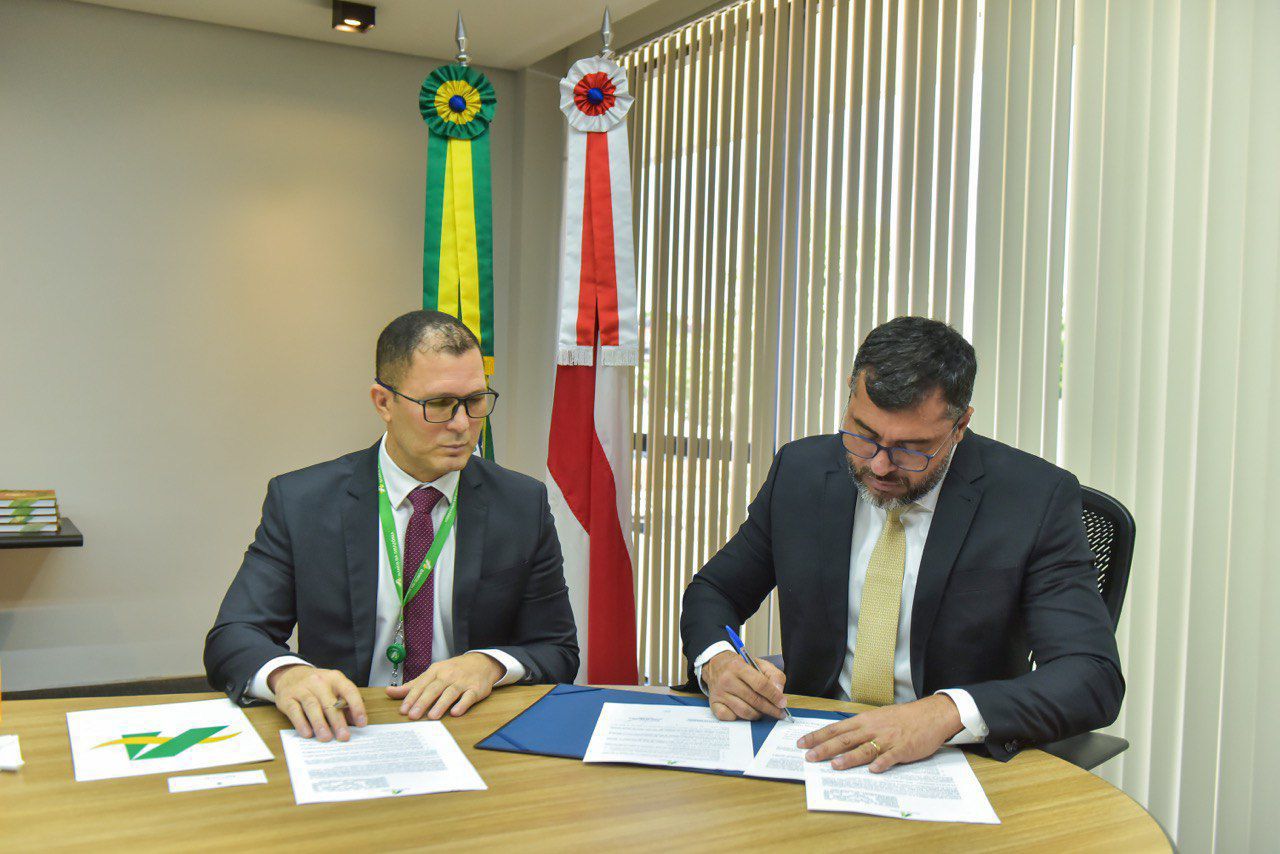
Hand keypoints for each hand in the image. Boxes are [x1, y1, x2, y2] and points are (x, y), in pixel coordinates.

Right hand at [269, 664, 366, 741]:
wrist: (290, 675)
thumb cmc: (317, 686)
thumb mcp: (333, 688)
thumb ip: (344, 703)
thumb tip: (356, 722)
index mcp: (335, 678)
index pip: (349, 691)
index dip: (357, 707)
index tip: (362, 724)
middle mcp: (319, 681)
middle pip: (330, 702)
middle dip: (338, 721)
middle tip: (343, 736)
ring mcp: (302, 689)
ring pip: (312, 706)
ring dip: (320, 724)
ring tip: (326, 738)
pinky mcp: (287, 698)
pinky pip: (294, 711)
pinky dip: (302, 723)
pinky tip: (308, 734)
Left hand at [385, 652, 504, 719]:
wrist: (481, 663)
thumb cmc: (453, 670)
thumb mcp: (432, 674)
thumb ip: (412, 685)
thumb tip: (389, 692)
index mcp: (436, 671)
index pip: (421, 685)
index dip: (412, 697)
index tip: (403, 710)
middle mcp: (448, 676)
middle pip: (434, 689)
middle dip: (423, 702)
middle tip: (413, 716)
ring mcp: (462, 682)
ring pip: (450, 693)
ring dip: (441, 704)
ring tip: (432, 716)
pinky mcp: (476, 689)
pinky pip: (469, 697)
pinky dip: (463, 704)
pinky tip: (456, 712)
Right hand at [702, 650, 787, 720]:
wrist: (716, 665)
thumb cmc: (740, 666)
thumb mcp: (759, 664)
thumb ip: (774, 675)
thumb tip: (779, 692)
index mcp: (739, 667)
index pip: (760, 684)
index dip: (774, 696)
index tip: (782, 703)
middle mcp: (727, 680)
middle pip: (754, 700)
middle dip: (770, 709)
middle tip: (779, 713)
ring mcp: (719, 693)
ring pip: (744, 711)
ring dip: (757, 714)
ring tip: (763, 711)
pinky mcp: (714, 704)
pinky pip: (729, 718)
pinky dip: (740, 718)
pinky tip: (745, 712)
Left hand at [797, 694, 963, 772]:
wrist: (930, 714)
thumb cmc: (902, 717)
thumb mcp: (877, 717)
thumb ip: (859, 728)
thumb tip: (839, 737)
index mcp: (864, 720)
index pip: (835, 729)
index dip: (817, 736)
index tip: (802, 743)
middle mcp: (872, 729)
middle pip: (845, 739)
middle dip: (825, 748)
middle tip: (809, 757)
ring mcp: (888, 739)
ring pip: (864, 749)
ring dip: (849, 758)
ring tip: (834, 766)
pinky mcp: (903, 749)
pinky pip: (891, 757)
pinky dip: (882, 763)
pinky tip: (873, 770)